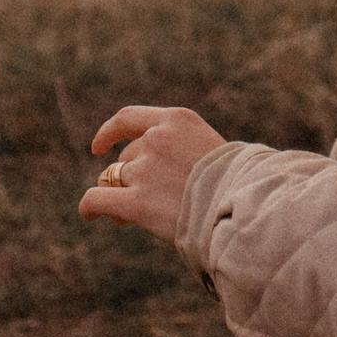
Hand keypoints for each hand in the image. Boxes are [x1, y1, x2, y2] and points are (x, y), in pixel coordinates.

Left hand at [77, 105, 226, 240]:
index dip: (109, 132)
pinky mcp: (137, 202)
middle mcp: (156, 139)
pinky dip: (89, 206)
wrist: (246, 208)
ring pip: (114, 180)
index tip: (98, 146)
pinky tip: (89, 215)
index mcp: (177, 120)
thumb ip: (178, 150)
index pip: (129, 118)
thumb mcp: (211, 150)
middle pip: (126, 158)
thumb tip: (138, 171)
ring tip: (122, 218)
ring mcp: (145, 171)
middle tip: (136, 200)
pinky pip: (97, 199)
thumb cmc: (237, 185)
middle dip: (127, 177)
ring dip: (116, 195)